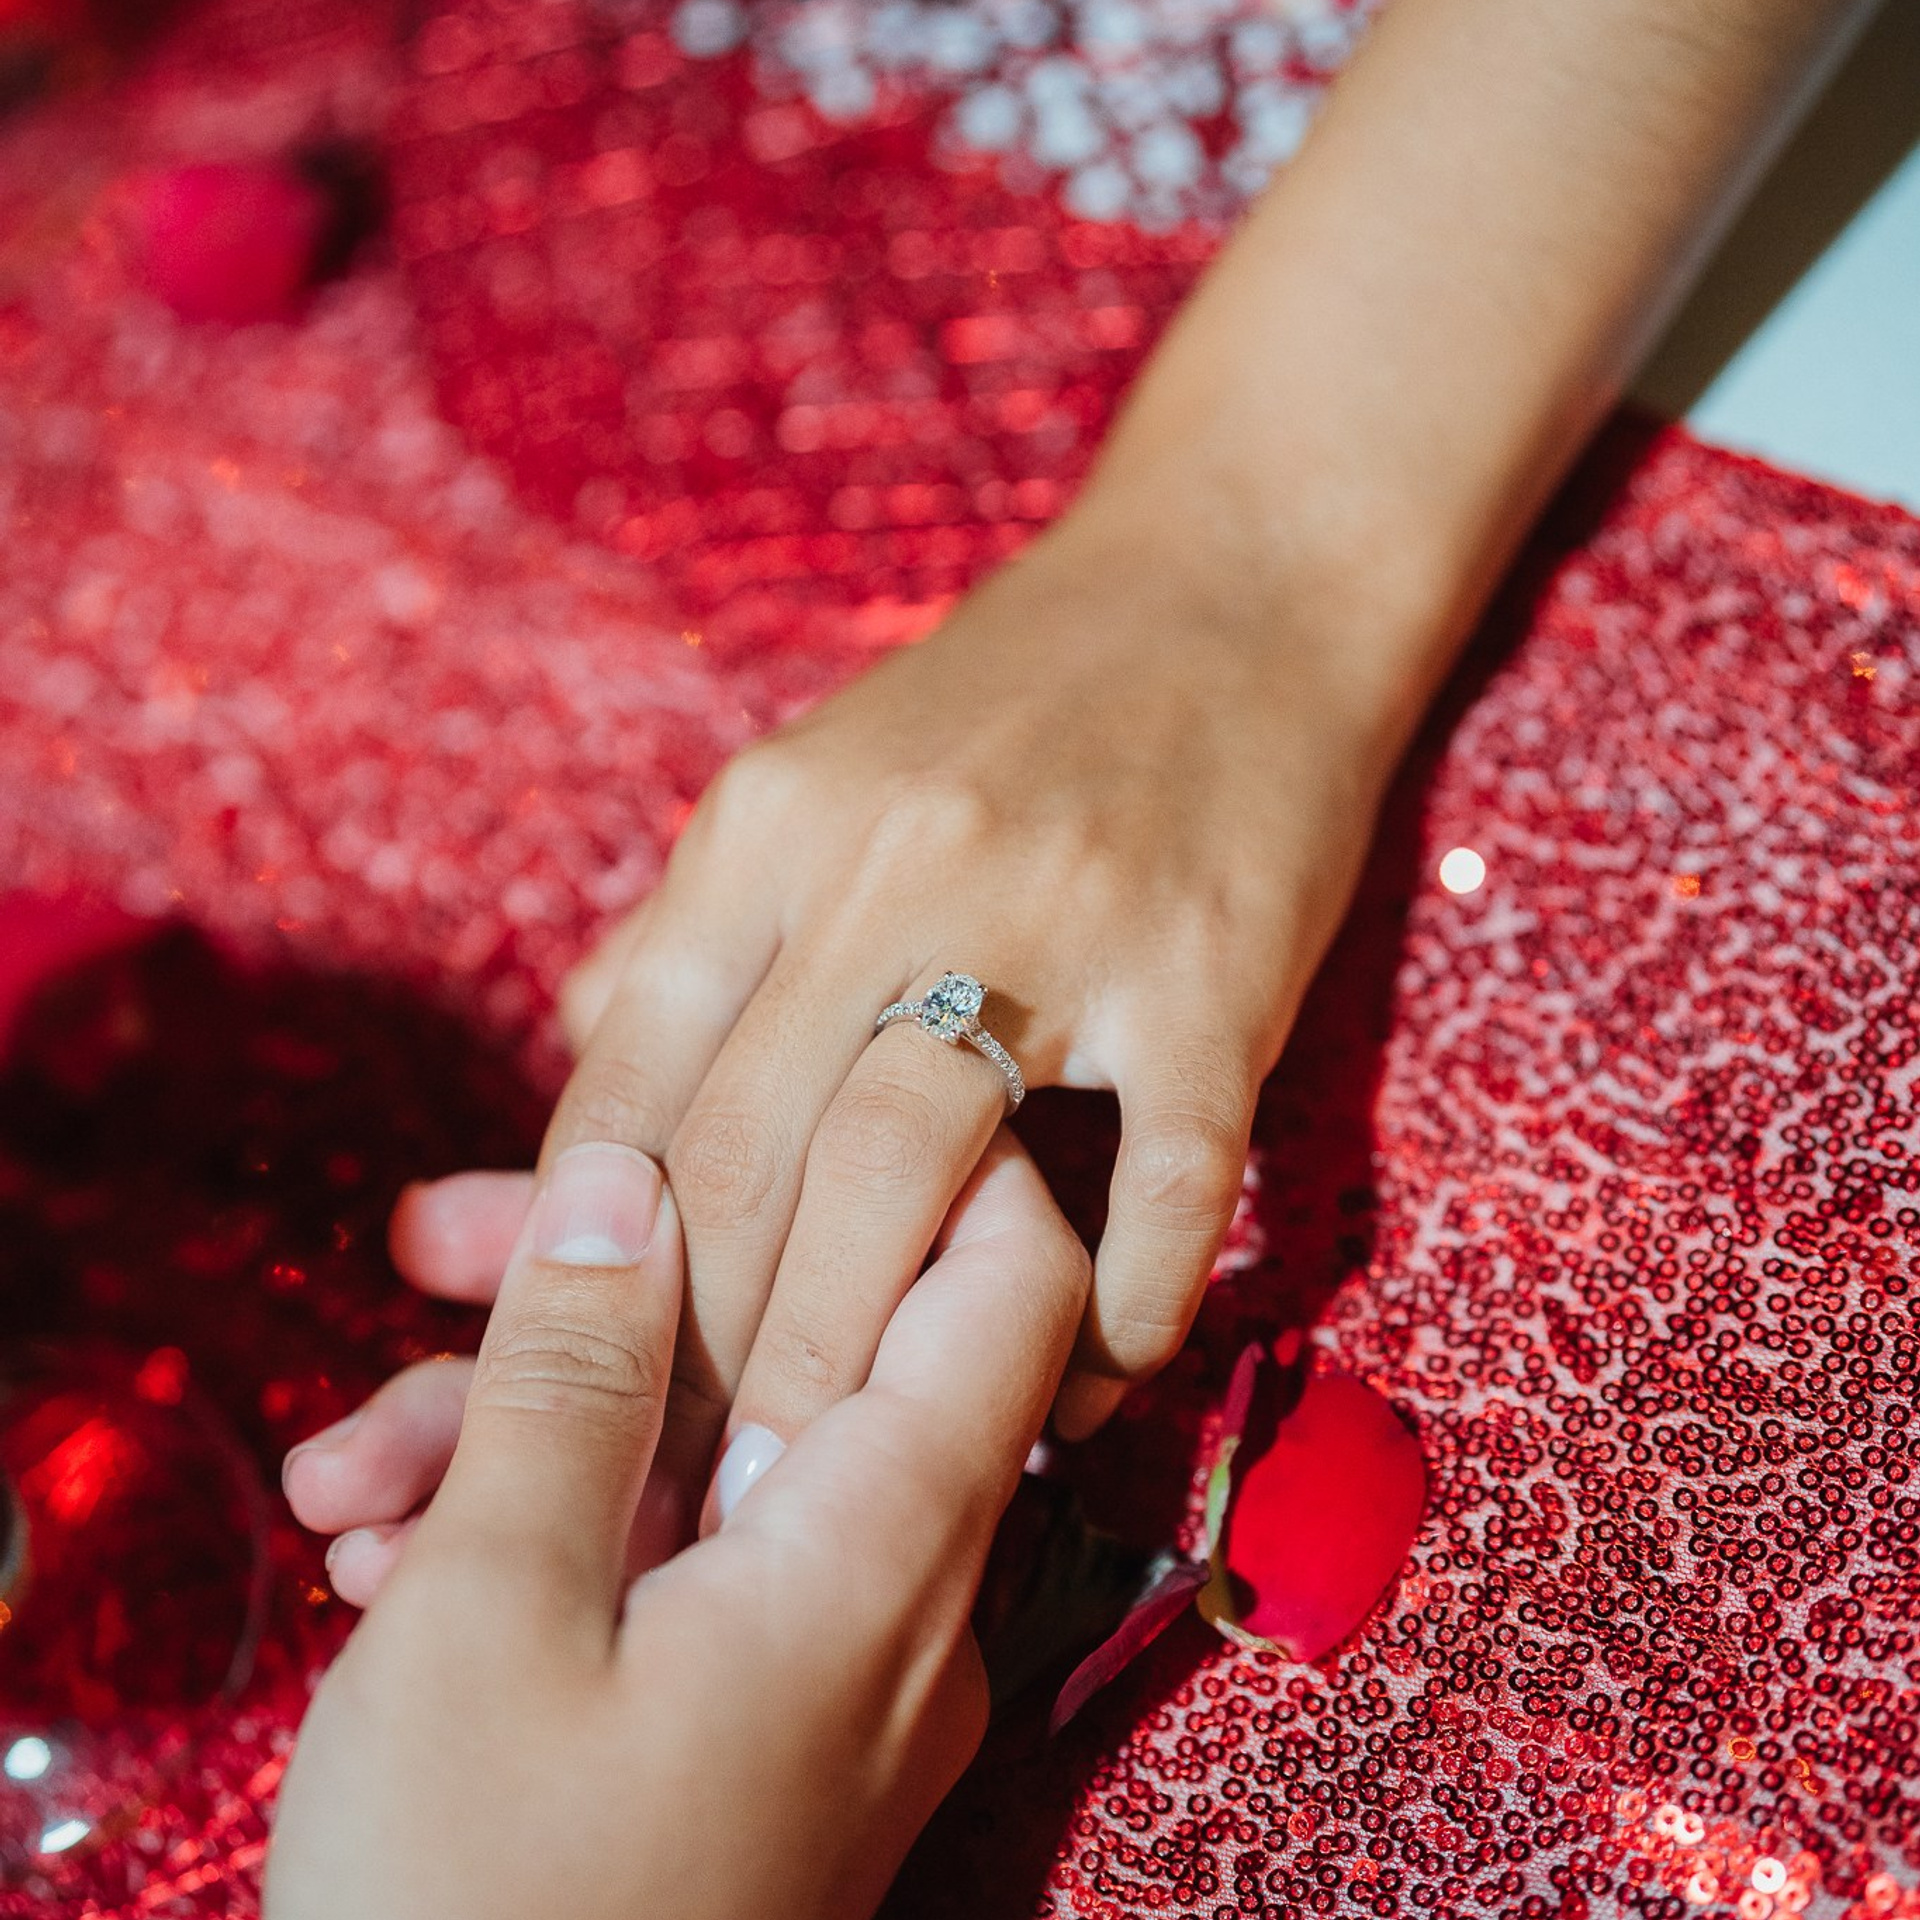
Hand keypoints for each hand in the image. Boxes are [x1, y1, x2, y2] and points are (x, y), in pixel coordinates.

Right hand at [268, 1133, 1090, 1919]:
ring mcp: (835, 1663)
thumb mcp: (490, 1616)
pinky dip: (565, 1530)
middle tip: (442, 1247)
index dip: (921, 1148)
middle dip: (624, 1285)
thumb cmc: (479, 1913)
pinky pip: (692, 1566)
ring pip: (721, 1457)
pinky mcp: (760, 1718)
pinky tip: (393, 1545)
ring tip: (352, 1465)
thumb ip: (573, 1376)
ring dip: (545, 1425)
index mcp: (888, 1547)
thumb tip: (619, 1174)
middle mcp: (904, 1594)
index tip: (771, 1087)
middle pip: (811, 1348)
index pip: (1010, 1273)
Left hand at [432, 501, 1393, 1524]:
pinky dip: (1117, 1317)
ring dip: (870, 1357)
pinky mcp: (1216, 974)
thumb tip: (577, 1079)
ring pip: (910, 1178)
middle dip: (705, 1361)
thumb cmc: (1007, 707)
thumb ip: (690, 933)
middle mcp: (889, 868)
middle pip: (749, 1159)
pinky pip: (1160, 1186)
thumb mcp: (810, 782)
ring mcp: (1062, 919)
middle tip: (693, 1497)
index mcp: (768, 829)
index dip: (591, 1271)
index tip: (584, 1405)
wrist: (1229, 584)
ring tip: (847, 1476)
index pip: (626, 1090)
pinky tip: (1085, 1387)